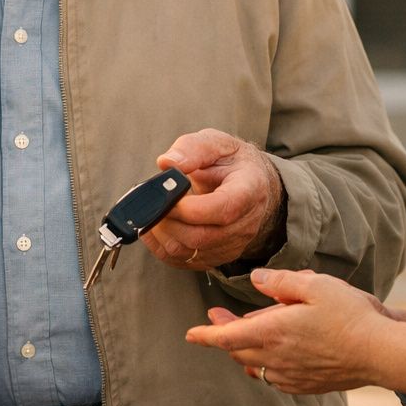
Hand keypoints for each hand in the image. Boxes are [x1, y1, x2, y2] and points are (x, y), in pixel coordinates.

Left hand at [138, 129, 283, 269]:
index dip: (191, 208)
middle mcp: (246, 222)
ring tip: (154, 212)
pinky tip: (155, 228)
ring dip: (164, 234)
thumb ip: (192, 148)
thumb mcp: (217, 143)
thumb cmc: (232, 162)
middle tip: (154, 203)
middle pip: (203, 236)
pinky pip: (186, 262)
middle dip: (170, 221)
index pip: (224, 209)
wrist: (251, 183)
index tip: (169, 197)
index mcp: (249, 189)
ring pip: (191, 252)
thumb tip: (167, 163)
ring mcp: (234, 243)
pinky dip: (163, 247)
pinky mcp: (219, 256)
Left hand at [184, 268, 388, 394]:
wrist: (380, 352)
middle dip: (224, 334)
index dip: (206, 335)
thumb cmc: (350, 315)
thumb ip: (280, 282)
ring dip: (245, 349)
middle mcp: (277, 358)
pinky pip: (274, 377)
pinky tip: (274, 352)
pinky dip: (265, 363)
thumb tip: (255, 279)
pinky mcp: (306, 386)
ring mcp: (291, 376)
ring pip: (255, 365)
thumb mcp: (314, 285)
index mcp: (273, 332)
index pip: (227, 337)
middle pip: (237, 351)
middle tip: (217, 317)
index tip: (190, 333)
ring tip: (247, 330)